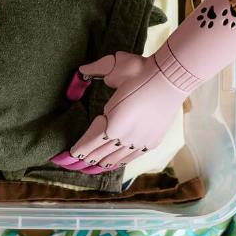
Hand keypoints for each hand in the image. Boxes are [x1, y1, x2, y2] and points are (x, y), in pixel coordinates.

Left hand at [53, 51, 185, 174]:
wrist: (171, 77)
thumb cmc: (140, 71)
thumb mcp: (112, 66)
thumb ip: (93, 70)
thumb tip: (81, 71)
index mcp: (111, 123)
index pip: (88, 144)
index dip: (75, 153)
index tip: (64, 158)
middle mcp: (124, 138)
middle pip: (99, 155)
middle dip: (82, 162)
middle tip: (69, 166)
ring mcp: (139, 142)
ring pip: (115, 160)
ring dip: (99, 165)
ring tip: (87, 169)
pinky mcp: (152, 142)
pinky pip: (131, 158)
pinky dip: (118, 163)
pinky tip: (112, 164)